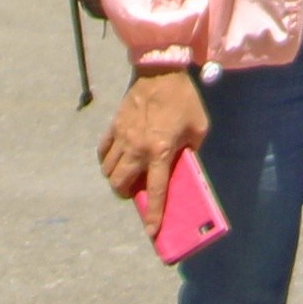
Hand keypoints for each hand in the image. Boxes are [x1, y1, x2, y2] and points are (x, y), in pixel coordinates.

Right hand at [98, 68, 208, 201]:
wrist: (161, 71)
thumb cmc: (184, 99)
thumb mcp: (199, 127)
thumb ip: (192, 149)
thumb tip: (184, 164)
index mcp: (161, 151)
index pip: (156, 190)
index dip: (154, 214)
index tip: (151, 232)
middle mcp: (137, 149)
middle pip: (120, 184)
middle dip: (125, 195)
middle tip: (135, 192)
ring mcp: (122, 138)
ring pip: (108, 171)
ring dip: (116, 179)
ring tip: (126, 176)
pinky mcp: (114, 127)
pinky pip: (103, 152)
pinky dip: (106, 161)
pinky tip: (115, 160)